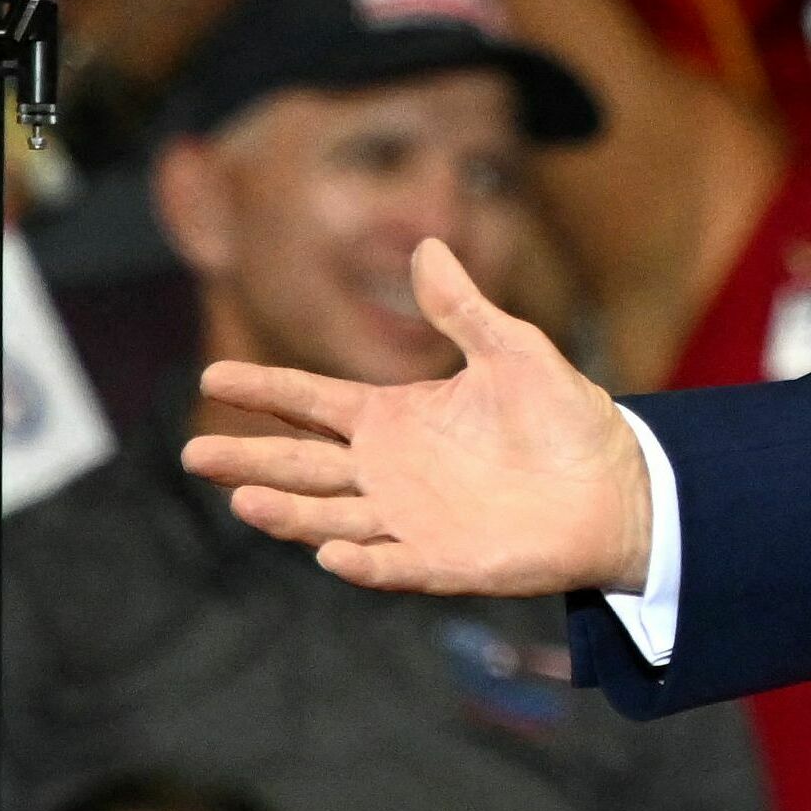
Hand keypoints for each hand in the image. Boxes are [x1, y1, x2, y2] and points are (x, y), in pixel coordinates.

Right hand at [189, 236, 657, 600]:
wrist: (616, 485)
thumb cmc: (564, 418)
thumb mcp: (513, 351)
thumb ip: (462, 309)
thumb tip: (427, 245)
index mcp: (395, 418)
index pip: (312, 401)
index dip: (264, 390)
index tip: (209, 376)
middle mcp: (388, 471)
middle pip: (302, 465)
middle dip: (248, 460)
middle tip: (194, 453)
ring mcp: (409, 520)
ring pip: (330, 518)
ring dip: (288, 514)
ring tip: (242, 499)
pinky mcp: (441, 562)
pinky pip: (391, 565)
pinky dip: (362, 562)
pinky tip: (331, 554)